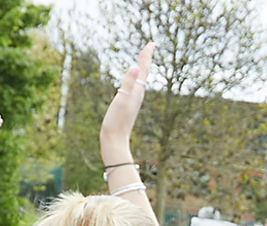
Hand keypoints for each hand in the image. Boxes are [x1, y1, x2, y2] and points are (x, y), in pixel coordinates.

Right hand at [101, 45, 153, 163]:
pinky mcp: (128, 106)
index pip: (143, 70)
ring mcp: (133, 101)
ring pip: (140, 80)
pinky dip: (135, 79)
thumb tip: (137, 67)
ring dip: (142, 68)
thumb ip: (128, 84)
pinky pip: (134, 88)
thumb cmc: (116, 122)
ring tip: (143, 59)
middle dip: (146, 59)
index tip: (151, 43)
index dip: (146, 56)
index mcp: (137, 92)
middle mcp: (137, 95)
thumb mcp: (121, 100)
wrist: (114, 141)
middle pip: (144, 73)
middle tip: (149, 46)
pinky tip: (133, 82)